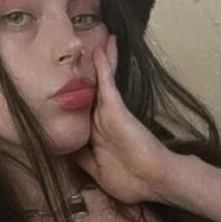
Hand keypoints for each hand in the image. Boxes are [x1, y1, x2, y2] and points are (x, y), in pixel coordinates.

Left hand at [72, 35, 175, 203]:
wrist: (155, 180)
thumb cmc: (131, 182)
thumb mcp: (98, 172)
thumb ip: (82, 159)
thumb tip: (65, 150)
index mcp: (98, 137)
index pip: (84, 114)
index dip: (78, 100)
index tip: (69, 89)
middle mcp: (102, 121)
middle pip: (92, 93)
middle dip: (91, 74)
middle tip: (87, 54)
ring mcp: (109, 113)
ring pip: (100, 83)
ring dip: (101, 62)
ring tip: (102, 40)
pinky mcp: (115, 109)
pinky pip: (105, 83)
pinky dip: (103, 66)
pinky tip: (101, 48)